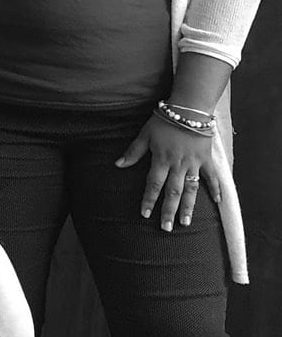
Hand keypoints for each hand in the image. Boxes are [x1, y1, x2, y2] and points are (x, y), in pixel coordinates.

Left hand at [116, 113, 219, 230]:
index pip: (153, 185)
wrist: (189, 108)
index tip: (145, 215)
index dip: (148, 200)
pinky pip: (212, 177)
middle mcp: (178, 165)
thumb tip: (118, 164)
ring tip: (185, 223)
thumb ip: (133, 152)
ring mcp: (194, 163)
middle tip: (166, 228)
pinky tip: (217, 202)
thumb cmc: (164, 120)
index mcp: (161, 160)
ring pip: (191, 189)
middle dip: (168, 211)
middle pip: (172, 192)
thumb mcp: (144, 134)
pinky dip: (216, 189)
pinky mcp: (207, 159)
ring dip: (188, 207)